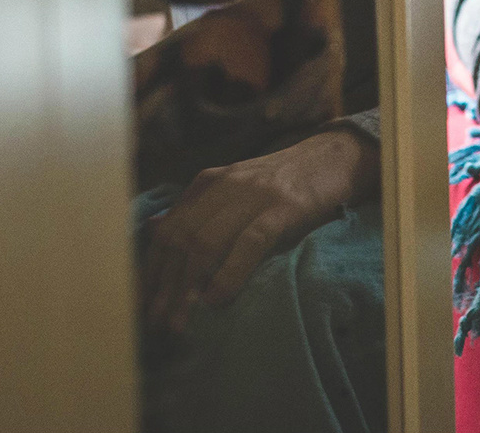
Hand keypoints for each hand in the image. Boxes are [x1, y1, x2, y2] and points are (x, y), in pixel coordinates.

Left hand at [143, 126, 378, 331]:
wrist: (334, 157)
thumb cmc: (284, 182)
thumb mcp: (236, 190)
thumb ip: (197, 209)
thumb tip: (153, 228)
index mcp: (211, 182)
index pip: (169, 227)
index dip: (152, 267)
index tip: (145, 301)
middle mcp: (226, 185)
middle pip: (181, 238)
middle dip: (165, 284)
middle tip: (158, 320)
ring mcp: (254, 195)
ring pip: (206, 242)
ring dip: (188, 287)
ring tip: (181, 320)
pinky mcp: (282, 208)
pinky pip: (248, 244)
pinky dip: (228, 274)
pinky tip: (216, 299)